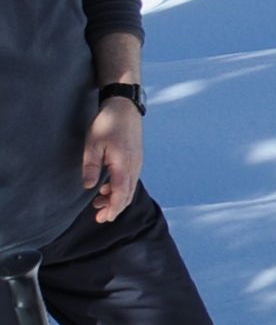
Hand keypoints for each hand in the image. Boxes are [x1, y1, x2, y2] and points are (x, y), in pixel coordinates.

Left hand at [81, 98, 141, 222]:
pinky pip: (130, 179)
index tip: (104, 218)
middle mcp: (134, 167)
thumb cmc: (108, 123)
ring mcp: (136, 162)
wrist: (125, 106)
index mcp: (123, 165)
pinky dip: (120, 188)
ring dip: (116, 198)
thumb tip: (89, 187)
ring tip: (99, 202)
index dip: (113, 208)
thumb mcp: (93, 144)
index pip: (121, 194)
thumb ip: (92, 166)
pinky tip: (108, 186)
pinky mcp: (135, 158)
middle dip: (115, 208)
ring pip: (129, 187)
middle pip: (127, 194)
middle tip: (100, 217)